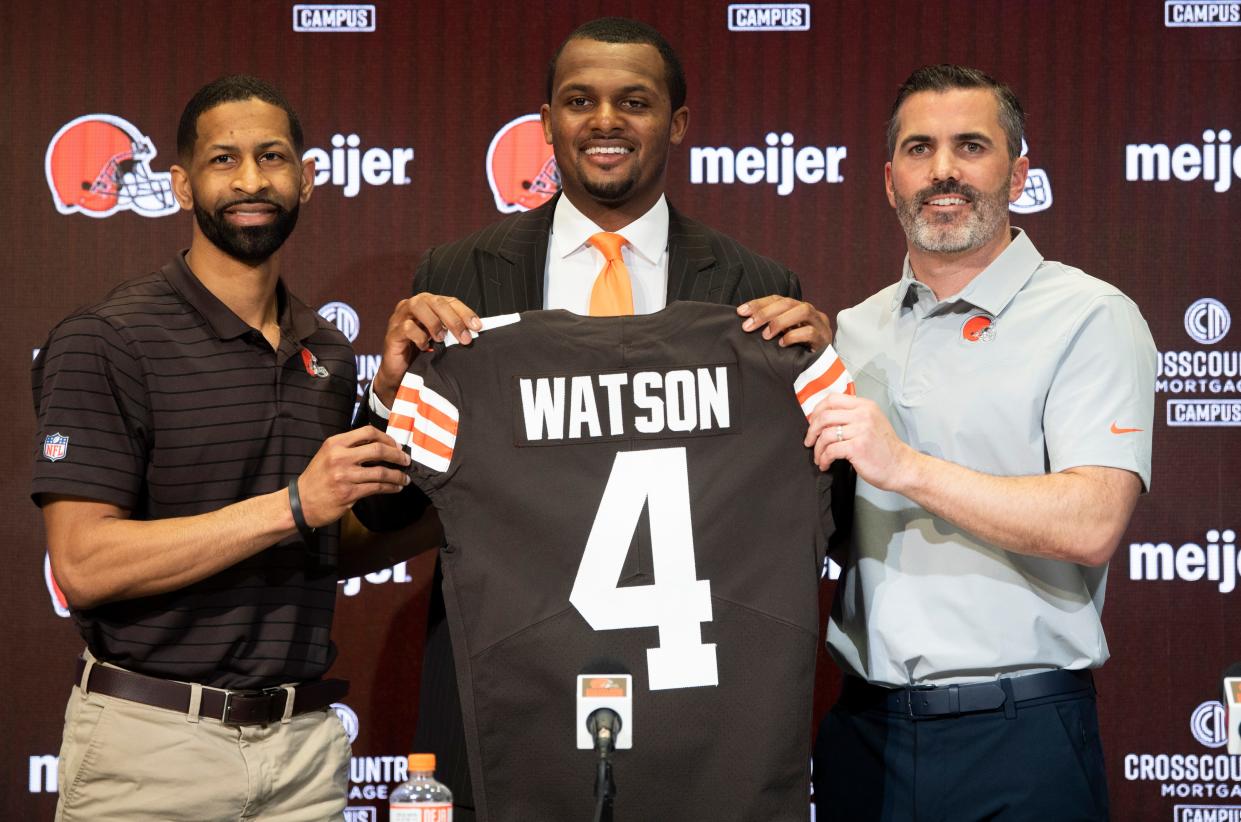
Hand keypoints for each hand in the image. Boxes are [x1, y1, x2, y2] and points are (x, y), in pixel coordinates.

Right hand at [295, 426, 411, 527]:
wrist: (300, 502)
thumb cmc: (317, 478)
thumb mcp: (328, 454)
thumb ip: (350, 448)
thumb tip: (380, 446)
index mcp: (335, 443)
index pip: (368, 432)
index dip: (387, 438)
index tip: (396, 445)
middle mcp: (340, 457)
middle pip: (378, 449)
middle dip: (397, 455)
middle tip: (406, 460)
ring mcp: (344, 475)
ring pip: (381, 471)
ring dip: (397, 475)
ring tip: (404, 478)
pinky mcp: (349, 493)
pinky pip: (377, 487)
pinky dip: (390, 487)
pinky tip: (395, 487)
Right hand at [373, 293, 480, 406]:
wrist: (401, 373)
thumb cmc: (423, 353)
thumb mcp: (442, 339)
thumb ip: (454, 331)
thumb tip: (476, 330)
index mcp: (428, 304)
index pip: (449, 301)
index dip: (465, 312)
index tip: (478, 327)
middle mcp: (414, 306)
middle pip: (436, 301)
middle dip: (453, 319)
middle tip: (465, 337)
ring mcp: (400, 317)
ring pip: (418, 306)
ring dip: (434, 322)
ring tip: (442, 339)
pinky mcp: (392, 332)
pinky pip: (406, 327)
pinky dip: (419, 336)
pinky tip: (425, 347)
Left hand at [738, 295, 832, 350]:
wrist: (823, 370)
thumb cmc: (797, 352)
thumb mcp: (781, 336)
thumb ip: (769, 328)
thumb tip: (746, 323)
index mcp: (798, 309)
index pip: (778, 299)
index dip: (758, 303)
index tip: (741, 312)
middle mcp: (810, 313)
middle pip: (788, 303)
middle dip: (765, 313)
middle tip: (748, 326)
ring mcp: (820, 325)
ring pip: (803, 311)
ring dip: (780, 321)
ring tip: (766, 335)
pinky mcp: (825, 340)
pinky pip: (811, 332)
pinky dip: (794, 336)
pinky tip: (782, 344)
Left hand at [804, 393, 916, 490]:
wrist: (901, 467)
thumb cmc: (885, 448)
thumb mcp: (873, 422)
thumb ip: (853, 415)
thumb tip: (824, 418)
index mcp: (865, 406)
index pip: (832, 399)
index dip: (817, 410)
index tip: (813, 422)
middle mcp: (863, 415)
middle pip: (824, 415)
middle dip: (812, 430)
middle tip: (809, 441)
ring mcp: (861, 430)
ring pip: (825, 435)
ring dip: (817, 449)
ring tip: (819, 457)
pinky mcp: (857, 447)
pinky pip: (830, 450)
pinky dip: (823, 459)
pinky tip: (825, 464)